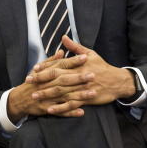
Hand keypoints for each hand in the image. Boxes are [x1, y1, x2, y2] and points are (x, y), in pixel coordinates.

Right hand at [7, 48, 93, 118]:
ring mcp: (48, 98)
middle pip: (65, 80)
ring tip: (93, 93)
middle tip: (93, 75)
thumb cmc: (31, 84)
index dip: (73, 61)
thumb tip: (61, 51)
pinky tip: (82, 112)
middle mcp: (48, 85)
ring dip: (79, 95)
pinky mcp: (47, 109)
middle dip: (79, 78)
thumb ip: (51, 61)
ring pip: (65, 96)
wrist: (19, 99)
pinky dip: (71, 112)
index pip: (61, 65)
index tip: (85, 57)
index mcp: (47, 74)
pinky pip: (61, 111)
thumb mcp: (38, 70)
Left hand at [8, 37, 135, 118]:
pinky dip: (60, 108)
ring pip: (61, 92)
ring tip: (34, 96)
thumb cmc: (102, 67)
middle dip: (41, 80)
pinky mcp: (85, 99)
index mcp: (77, 65)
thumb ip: (75, 47)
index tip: (33, 70)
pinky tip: (50, 110)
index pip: (58, 65)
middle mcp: (77, 76)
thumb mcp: (90, 53)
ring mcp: (81, 88)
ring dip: (47, 94)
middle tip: (28, 82)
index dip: (45, 67)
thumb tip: (63, 37)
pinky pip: (70, 104)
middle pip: (56, 78)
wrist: (118, 81)